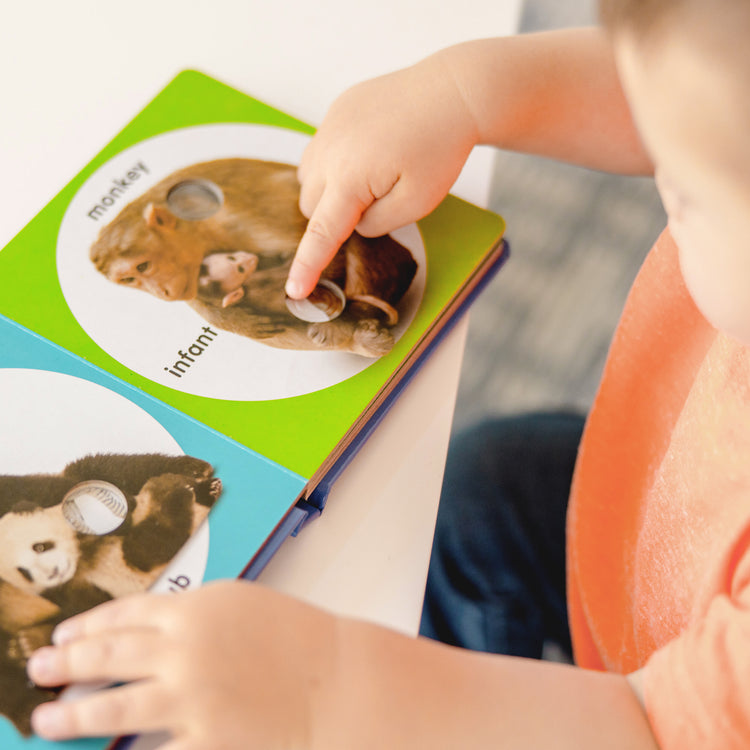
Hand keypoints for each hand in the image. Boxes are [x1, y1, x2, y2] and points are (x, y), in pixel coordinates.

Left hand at [27, 580, 334, 748]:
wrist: (336, 679)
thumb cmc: (294, 636)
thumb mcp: (238, 603)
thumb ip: (189, 614)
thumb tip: (142, 631)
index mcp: (196, 609)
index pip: (126, 613)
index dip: (89, 624)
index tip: (65, 636)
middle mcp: (186, 650)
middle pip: (109, 654)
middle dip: (67, 663)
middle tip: (39, 671)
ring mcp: (192, 698)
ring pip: (114, 705)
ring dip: (74, 714)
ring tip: (47, 719)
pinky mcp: (206, 741)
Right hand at [287, 52, 479, 298]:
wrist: (452, 92)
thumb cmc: (439, 150)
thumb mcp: (416, 204)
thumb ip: (376, 224)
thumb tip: (352, 222)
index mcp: (350, 179)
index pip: (321, 233)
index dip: (307, 265)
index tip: (294, 291)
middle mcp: (329, 151)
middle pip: (310, 205)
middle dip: (332, 217)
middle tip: (375, 203)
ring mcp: (329, 126)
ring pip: (310, 177)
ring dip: (329, 190)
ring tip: (370, 178)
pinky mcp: (336, 110)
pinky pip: (321, 149)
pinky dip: (335, 162)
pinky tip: (369, 153)